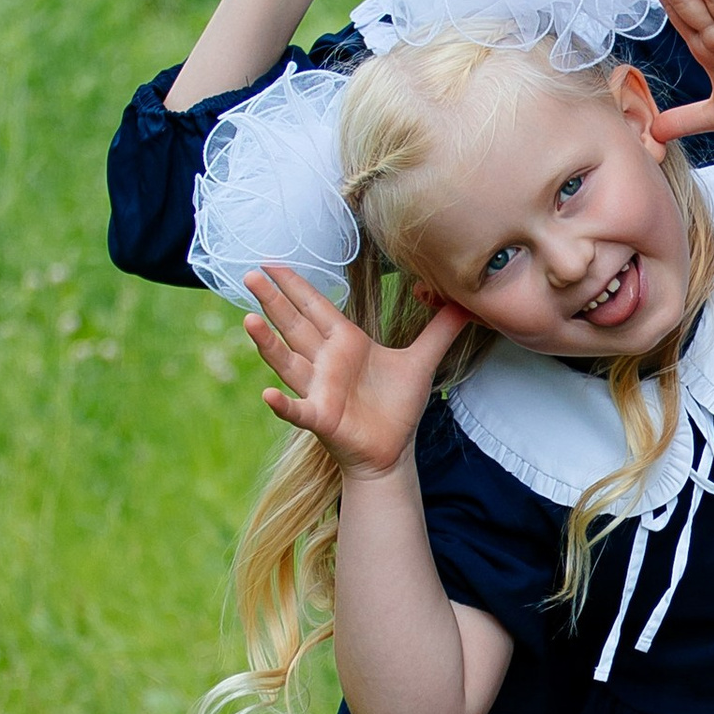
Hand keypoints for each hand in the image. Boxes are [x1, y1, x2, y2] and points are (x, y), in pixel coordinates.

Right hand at [242, 264, 469, 478]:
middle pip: (294, 325)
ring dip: (267, 343)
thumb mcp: (423, 360)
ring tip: (249, 320)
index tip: (272, 262)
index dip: (296, 285)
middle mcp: (325, 362)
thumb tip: (463, 299)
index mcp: (345, 342)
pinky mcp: (321, 418)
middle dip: (274, 300)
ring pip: (288, 361)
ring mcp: (318, 389)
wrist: (392, 451)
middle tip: (250, 274)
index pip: (316, 306)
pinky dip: (282, 404)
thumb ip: (442, 329)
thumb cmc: (398, 406)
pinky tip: (267, 394)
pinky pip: (297, 410)